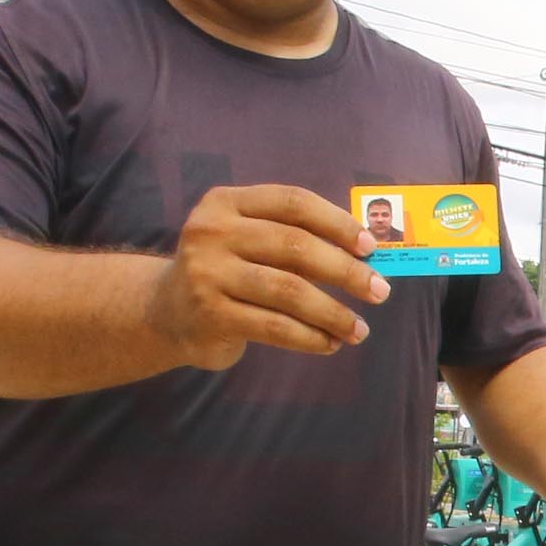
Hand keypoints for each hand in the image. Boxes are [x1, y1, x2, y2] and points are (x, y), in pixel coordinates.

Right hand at [148, 184, 387, 365]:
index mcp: (227, 202)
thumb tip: (364, 253)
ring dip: (332, 312)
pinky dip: (309, 336)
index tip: (370, 247)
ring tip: (359, 329)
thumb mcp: (248, 238)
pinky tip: (330, 343)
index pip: (293, 203)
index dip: (336, 222)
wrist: (166, 312)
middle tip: (380, 291)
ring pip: (288, 291)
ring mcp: (207, 273)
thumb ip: (292, 236)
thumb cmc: (227, 270)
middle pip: (294, 246)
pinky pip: (273, 326)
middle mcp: (213, 231)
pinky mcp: (210, 313)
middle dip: (345, 270)